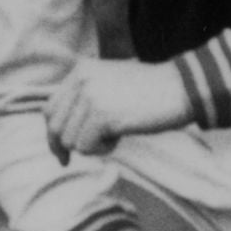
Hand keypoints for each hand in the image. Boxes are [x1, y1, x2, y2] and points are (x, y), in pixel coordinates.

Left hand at [45, 57, 196, 156]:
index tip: (60, 153)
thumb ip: (85, 97)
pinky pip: (86, 147)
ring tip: (113, 137)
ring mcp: (90, 97)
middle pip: (55, 126)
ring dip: (90, 147)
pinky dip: (101, 150)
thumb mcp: (109, 83)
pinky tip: (119, 138)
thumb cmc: (150, 91)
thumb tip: (61, 131)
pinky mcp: (102, 116)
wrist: (180, 89)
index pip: (50, 108)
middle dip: (64, 147)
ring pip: (70, 140)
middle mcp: (80, 80)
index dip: (52, 134)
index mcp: (80, 70)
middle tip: (70, 161)